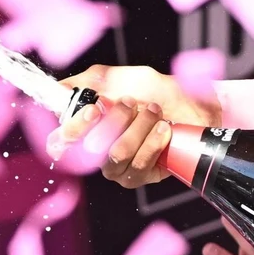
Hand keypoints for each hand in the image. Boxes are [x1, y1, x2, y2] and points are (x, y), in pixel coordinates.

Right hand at [43, 65, 220, 188]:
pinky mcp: (138, 177)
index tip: (93, 110)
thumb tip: (60, 88)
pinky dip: (152, 143)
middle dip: (116, 119)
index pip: (60, 142)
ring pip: (117, 154)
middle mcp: (97, 151)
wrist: (194, 105)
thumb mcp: (124, 77)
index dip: (72, 129)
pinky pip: (138, 165)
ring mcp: (117, 167)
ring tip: (154, 112)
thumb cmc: (157, 91)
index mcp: (86, 128)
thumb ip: (91, 80)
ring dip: (138, 128)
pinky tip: (163, 130)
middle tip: (131, 102)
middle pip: (90, 147)